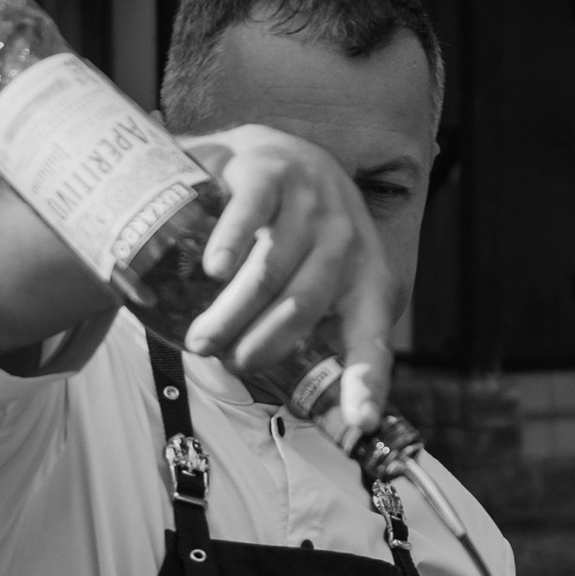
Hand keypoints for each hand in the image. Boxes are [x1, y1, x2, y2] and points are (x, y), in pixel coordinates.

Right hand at [177, 128, 397, 413]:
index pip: (372, 336)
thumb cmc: (291, 235)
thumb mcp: (317, 281)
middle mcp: (348, 237)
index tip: (361, 421)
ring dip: (233, 311)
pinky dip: (230, 244)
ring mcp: (312, 199)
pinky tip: (212, 269)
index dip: (367, 380)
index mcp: (369, 276)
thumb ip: (312, 334)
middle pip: (305, 305)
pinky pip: (251, 213)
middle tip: (227, 362)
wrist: (264, 154)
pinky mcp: (271, 169)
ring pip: (272, 268)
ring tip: (202, 338)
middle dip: (262, 344)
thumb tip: (300, 405)